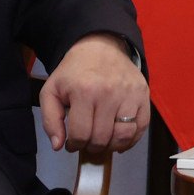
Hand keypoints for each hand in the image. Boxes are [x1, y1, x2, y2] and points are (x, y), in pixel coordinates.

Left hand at [40, 34, 147, 152]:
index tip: (72, 143)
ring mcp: (129, 94)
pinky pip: (142, 126)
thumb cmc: (74, 72)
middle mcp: (109, 93)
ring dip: (112, 145)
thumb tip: (59, 146)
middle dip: (92, 146)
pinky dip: (131, 139)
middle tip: (87, 142)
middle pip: (102, 138)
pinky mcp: (143, 94)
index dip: (74, 145)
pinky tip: (119, 138)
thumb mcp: (51, 91)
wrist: (100, 47)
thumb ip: (50, 120)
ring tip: (103, 141)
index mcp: (84, 91)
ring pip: (124, 136)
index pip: (81, 134)